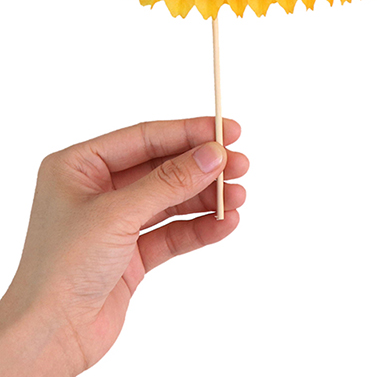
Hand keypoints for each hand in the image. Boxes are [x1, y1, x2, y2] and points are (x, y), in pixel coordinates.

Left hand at [0, 117, 247, 375]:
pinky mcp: (131, 253)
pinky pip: (173, 231)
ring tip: (237, 197)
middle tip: (239, 164)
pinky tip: (224, 224)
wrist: (48, 338)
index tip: (227, 130)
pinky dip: (200, 227)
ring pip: (172, 199)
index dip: (189, 132)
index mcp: (79, 167)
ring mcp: (116, 222)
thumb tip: (212, 154)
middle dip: (203, 168)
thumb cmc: (59, 271)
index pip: (145, 137)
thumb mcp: (118, 214)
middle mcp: (97, 190)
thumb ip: (169, 181)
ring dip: (207, 198)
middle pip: (164, 167)